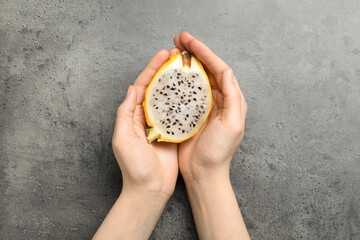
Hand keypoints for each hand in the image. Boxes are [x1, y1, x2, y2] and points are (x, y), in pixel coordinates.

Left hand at [112, 49, 178, 198]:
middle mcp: (147, 117)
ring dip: (177, 82)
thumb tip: (131, 88)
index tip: (164, 54)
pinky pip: (180, 112)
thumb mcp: (122, 139)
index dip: (152, 69)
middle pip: (157, 87)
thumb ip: (125, 113)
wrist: (149, 190)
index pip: (142, 85)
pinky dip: (186, 100)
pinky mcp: (174, 133)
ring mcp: (162, 124)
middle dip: (166, 70)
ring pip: (170, 97)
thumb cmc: (134, 168)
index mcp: (133, 115)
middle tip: (178, 56)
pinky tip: (194, 90)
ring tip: (187, 67)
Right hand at [173, 32, 249, 239]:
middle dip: (193, 52)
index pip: (218, 68)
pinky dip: (177, 81)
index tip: (189, 41)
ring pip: (194, 78)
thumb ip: (233, 98)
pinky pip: (183, 92)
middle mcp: (217, 100)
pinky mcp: (189, 114)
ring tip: (172, 51)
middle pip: (205, 69)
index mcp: (230, 100)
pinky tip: (168, 74)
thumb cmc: (218, 153)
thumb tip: (226, 72)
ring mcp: (202, 106)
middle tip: (178, 39)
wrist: (204, 174)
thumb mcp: (232, 125)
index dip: (204, 52)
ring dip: (184, 63)